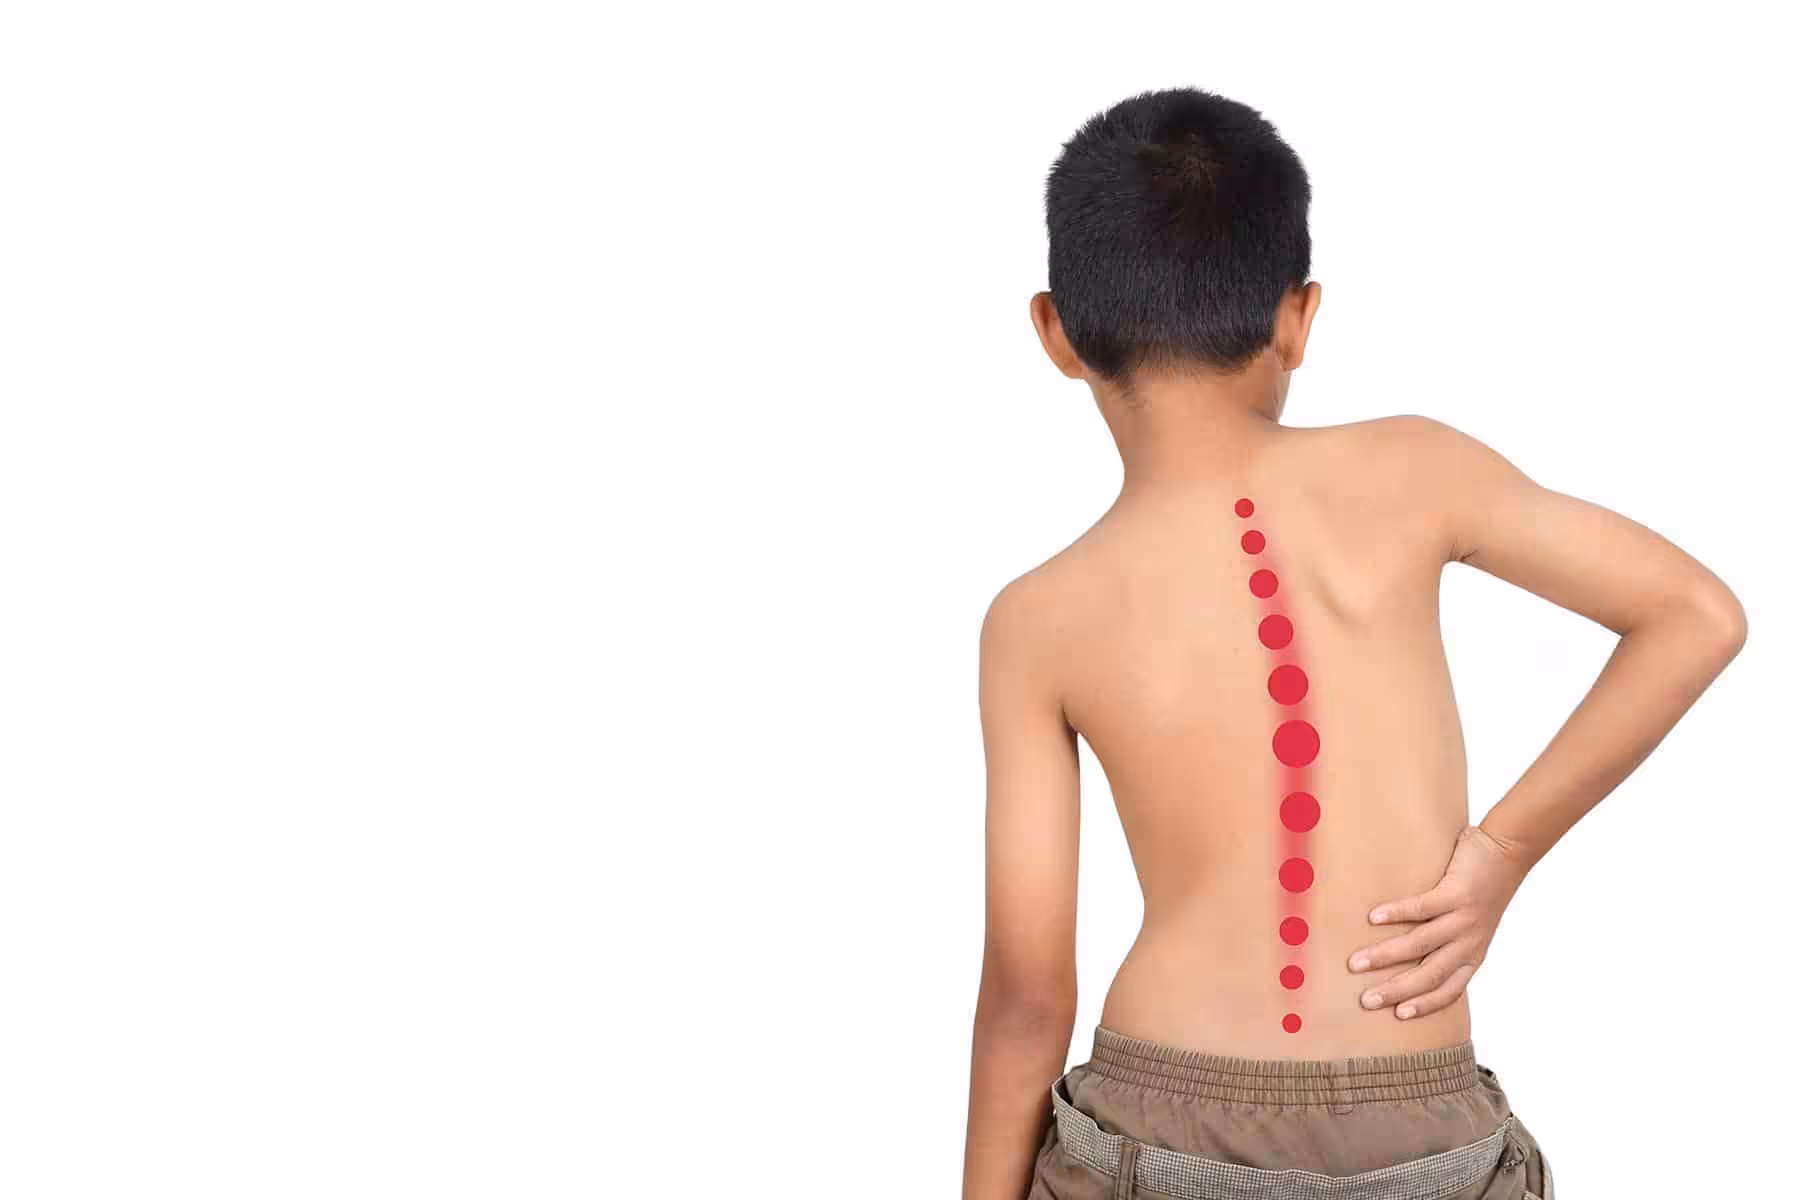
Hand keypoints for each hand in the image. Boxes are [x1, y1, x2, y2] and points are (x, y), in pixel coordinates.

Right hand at [1348, 824, 1530, 1019]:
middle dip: (1396, 990)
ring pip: (1421, 945)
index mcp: (1472, 954)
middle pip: (1430, 975)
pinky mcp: (1456, 894)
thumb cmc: (1483, 889)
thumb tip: (1407, 953)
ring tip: (1356, 962)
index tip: (1398, 1015)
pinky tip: (1373, 918)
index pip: (1450, 990)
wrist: (1508, 853)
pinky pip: (1423, 908)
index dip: (1425, 1005)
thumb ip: (1447, 941)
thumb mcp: (1472, 926)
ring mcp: (1463, 919)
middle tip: (1366, 1000)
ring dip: (1386, 955)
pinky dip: (1397, 914)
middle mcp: (1469, 942)